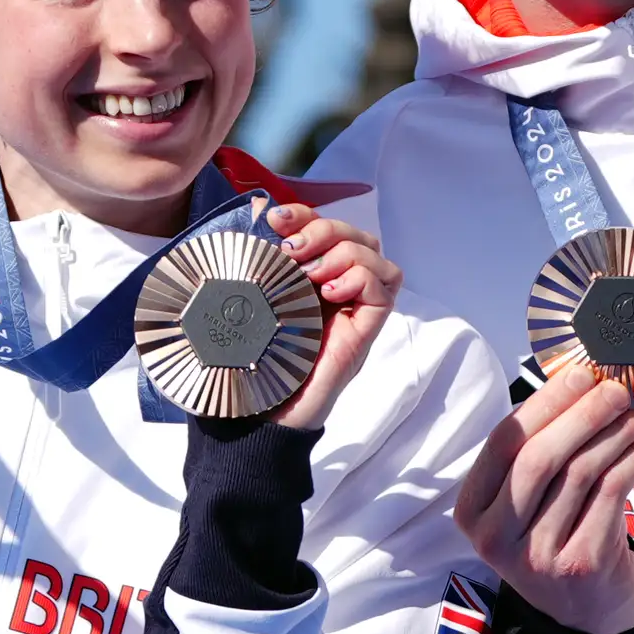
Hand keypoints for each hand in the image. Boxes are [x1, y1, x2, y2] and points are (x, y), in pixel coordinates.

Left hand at [269, 205, 401, 432]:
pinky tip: (330, 293)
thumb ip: (253, 271)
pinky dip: (361, 278)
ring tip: (312, 274)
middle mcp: (338, 291)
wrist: (264, 418)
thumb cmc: (253, 365)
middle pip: (356, 235)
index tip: (275, 219)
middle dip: (324, 228)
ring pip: (376, 255)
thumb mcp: (249, 307)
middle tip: (292, 250)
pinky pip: (385, 288)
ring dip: (345, 251)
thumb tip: (248, 218)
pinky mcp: (365, 331)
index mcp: (310, 280)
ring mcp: (354, 311)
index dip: (305, 214)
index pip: (324, 230)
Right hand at [453, 361, 633, 633]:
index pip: (503, 442)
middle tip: (619, 389)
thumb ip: (537, 448)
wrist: (587, 610)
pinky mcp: (582, 563)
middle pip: (541, 456)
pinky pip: (613, 492)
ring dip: (619, 432)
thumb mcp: (527, 501)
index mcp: (473, 510)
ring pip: (581, 471)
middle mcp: (497, 536)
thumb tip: (581, 380)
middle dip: (585, 413)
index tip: (580, 373)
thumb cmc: (557, 535)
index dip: (544, 402)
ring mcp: (538, 555)